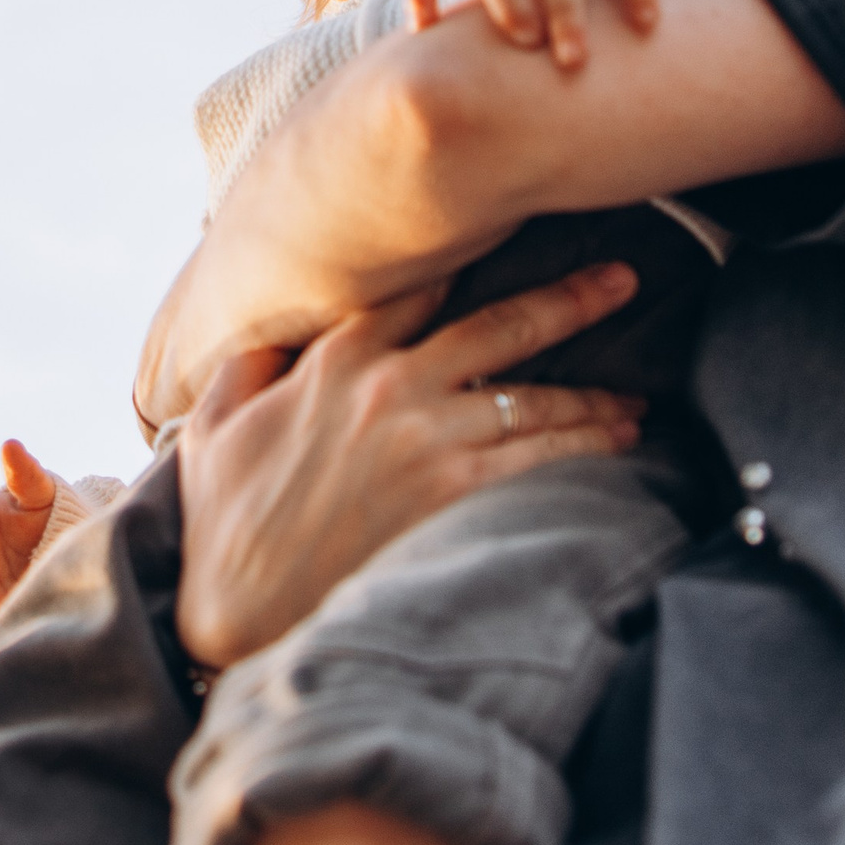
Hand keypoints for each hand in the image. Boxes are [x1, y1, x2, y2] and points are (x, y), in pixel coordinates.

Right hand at [174, 263, 642, 669]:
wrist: (236, 610)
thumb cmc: (223, 520)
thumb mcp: (210, 423)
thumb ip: (245, 365)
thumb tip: (267, 333)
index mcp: (336, 358)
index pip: (419, 288)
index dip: (468, 261)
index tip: (514, 233)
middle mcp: (391, 386)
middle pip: (500, 327)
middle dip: (569, 300)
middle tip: (623, 280)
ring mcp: (428, 441)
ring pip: (532, 399)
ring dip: (591, 395)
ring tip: (634, 397)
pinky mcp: (453, 498)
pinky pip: (537, 461)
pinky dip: (583, 447)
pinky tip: (617, 441)